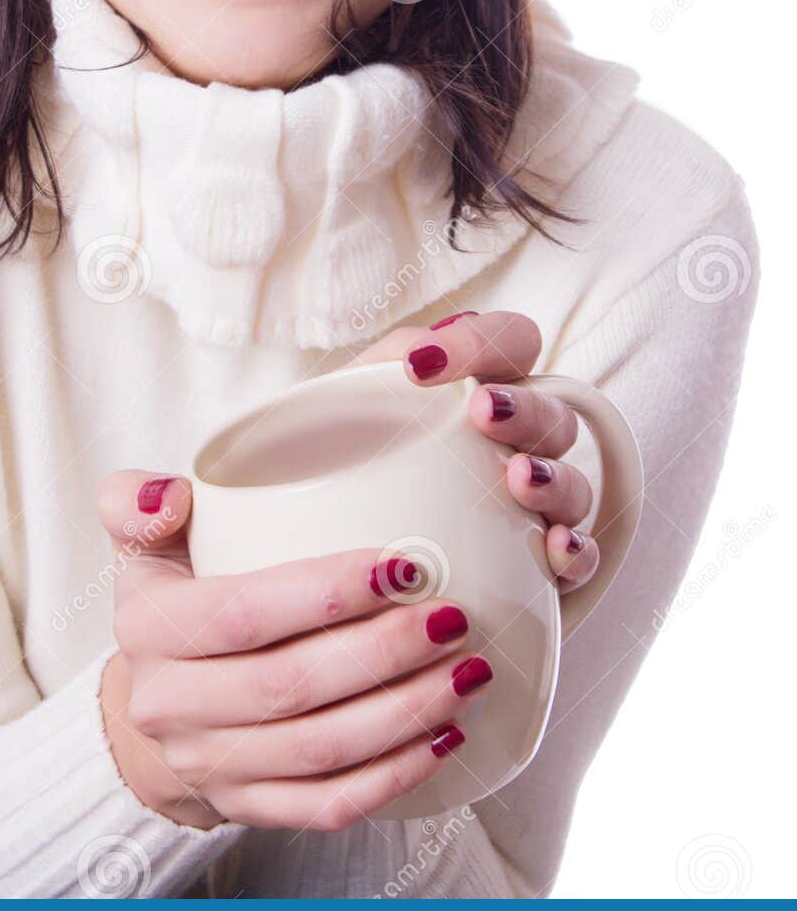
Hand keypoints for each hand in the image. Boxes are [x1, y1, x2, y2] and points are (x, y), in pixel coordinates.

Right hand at [95, 471, 490, 832]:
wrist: (155, 702)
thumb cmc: (174, 600)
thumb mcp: (145, 541)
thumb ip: (139, 498)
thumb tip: (171, 494)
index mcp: (148, 628)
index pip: (243, 612)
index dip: (327, 592)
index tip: (404, 564)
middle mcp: (170, 706)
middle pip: (290, 686)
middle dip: (385, 652)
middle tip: (453, 616)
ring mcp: (209, 766)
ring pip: (319, 752)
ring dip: (405, 713)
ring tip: (466, 671)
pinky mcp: (248, 809)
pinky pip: (329, 805)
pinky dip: (394, 776)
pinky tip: (444, 737)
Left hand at [345, 309, 600, 592]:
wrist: (328, 547)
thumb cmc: (344, 465)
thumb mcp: (349, 409)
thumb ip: (380, 367)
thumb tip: (414, 354)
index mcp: (481, 390)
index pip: (513, 342)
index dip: (481, 342)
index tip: (420, 365)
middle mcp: (521, 442)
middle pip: (553, 414)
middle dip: (526, 408)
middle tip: (483, 411)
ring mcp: (538, 505)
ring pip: (574, 484)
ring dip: (553, 477)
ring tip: (518, 478)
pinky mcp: (544, 567)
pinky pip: (583, 557)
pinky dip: (578, 550)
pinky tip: (556, 547)